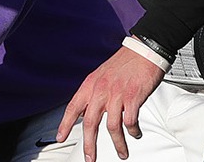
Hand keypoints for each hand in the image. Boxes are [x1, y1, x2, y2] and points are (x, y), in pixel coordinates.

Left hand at [56, 47, 164, 161]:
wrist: (143, 52)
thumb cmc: (124, 64)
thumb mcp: (101, 75)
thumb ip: (94, 93)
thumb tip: (89, 111)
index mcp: (90, 85)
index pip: (73, 107)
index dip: (64, 124)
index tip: (60, 137)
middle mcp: (100, 90)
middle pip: (90, 123)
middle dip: (89, 145)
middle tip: (90, 158)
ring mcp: (116, 94)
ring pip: (112, 127)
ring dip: (118, 144)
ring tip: (122, 153)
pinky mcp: (132, 97)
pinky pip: (130, 121)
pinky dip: (132, 131)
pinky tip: (135, 134)